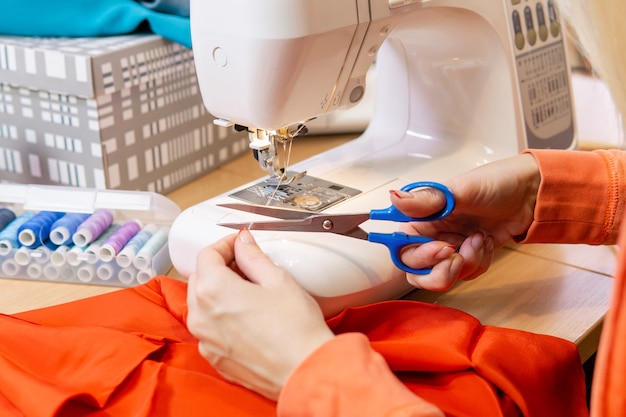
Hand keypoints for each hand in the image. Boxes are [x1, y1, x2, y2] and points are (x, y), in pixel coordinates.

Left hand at [186, 229, 334, 399]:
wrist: (305, 372)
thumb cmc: (296, 328)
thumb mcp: (278, 280)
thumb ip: (253, 257)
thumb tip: (243, 242)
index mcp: (213, 290)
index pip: (206, 255)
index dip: (224, 244)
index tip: (240, 243)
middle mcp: (200, 316)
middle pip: (199, 278)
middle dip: (219, 267)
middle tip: (246, 264)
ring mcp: (205, 341)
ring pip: (201, 305)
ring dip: (218, 292)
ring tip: (248, 291)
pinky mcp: (214, 359)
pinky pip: (209, 329)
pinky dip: (221, 317)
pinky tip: (247, 317)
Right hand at [391, 154, 539, 289]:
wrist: (530, 194)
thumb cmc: (496, 183)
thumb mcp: (460, 190)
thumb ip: (426, 200)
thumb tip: (394, 197)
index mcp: (423, 218)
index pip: (403, 248)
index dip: (419, 256)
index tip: (443, 247)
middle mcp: (433, 234)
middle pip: (418, 271)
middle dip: (440, 271)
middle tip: (458, 257)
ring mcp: (452, 246)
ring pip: (445, 275)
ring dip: (466, 263)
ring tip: (479, 239)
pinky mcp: (470, 255)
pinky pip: (467, 273)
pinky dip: (479, 262)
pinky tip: (486, 241)